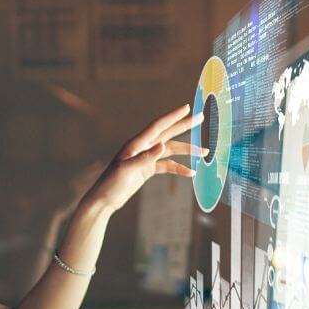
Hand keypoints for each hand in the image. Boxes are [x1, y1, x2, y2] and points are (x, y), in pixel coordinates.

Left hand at [82, 104, 207, 213]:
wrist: (104, 200)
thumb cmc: (111, 183)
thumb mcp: (127, 170)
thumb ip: (145, 158)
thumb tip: (163, 146)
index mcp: (136, 143)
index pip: (158, 126)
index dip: (173, 117)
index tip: (187, 108)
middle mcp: (142, 147)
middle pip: (168, 133)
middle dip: (185, 126)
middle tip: (201, 118)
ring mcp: (146, 158)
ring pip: (171, 150)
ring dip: (187, 151)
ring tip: (205, 152)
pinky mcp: (147, 169)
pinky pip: (167, 165)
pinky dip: (179, 168)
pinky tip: (190, 173)